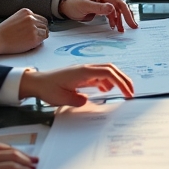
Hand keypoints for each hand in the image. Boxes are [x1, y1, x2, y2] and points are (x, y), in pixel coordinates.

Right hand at [0, 8, 49, 58]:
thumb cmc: (3, 32)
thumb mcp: (16, 18)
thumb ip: (26, 19)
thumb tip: (37, 25)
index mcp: (27, 12)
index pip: (40, 18)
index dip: (39, 25)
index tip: (37, 30)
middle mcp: (31, 18)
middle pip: (45, 24)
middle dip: (41, 30)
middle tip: (36, 36)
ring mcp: (33, 27)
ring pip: (45, 31)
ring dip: (41, 36)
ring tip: (31, 40)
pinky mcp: (34, 37)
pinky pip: (43, 39)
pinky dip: (39, 42)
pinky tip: (31, 43)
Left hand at [19, 63, 134, 106]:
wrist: (36, 82)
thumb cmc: (47, 88)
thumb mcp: (61, 99)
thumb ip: (77, 100)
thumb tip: (88, 100)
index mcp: (82, 72)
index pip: (108, 72)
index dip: (121, 82)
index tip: (128, 93)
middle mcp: (85, 68)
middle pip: (111, 69)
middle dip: (123, 79)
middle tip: (131, 92)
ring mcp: (84, 71)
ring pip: (106, 72)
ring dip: (116, 80)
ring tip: (122, 93)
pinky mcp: (82, 75)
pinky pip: (99, 76)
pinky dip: (106, 82)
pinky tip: (105, 91)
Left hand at [59, 0, 137, 31]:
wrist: (67, 8)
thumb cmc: (73, 5)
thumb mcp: (85, 6)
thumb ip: (98, 8)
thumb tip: (112, 9)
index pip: (117, 1)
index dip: (125, 12)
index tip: (130, 21)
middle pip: (120, 6)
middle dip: (127, 16)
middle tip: (133, 26)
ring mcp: (105, 1)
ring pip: (117, 11)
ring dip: (120, 20)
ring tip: (121, 30)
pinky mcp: (103, 8)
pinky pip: (112, 14)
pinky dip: (115, 21)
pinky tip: (115, 27)